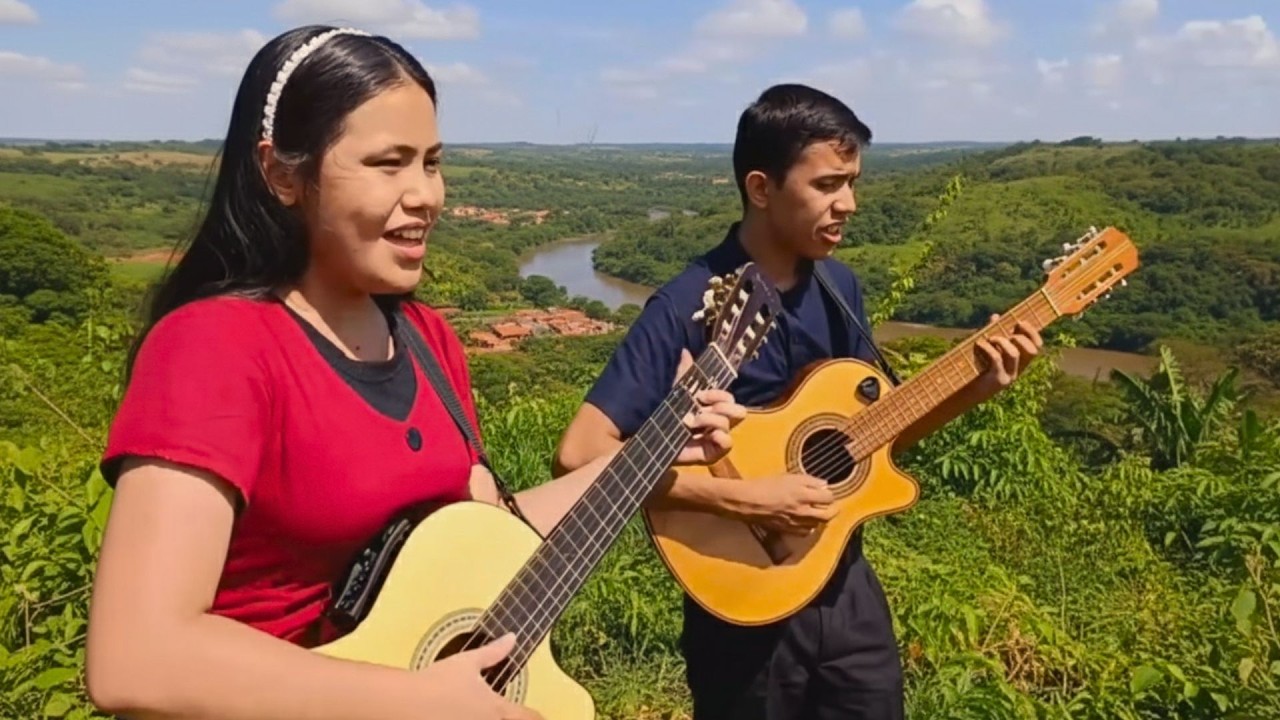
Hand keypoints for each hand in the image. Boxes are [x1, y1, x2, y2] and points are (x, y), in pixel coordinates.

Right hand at [417, 633, 543, 718]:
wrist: (406, 704)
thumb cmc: (437, 682)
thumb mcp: (467, 663)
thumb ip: (493, 652)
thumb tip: (511, 638)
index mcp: (496, 708)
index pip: (528, 717)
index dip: (537, 716)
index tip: (541, 716)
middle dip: (514, 716)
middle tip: (514, 712)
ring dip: (491, 716)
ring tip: (473, 708)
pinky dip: (467, 718)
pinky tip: (460, 714)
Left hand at [672, 348, 746, 464]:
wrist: (655, 439)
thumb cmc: (668, 417)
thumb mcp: (677, 393)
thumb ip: (684, 374)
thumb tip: (685, 351)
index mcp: (714, 408)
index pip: (729, 398)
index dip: (717, 394)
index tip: (699, 395)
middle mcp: (720, 423)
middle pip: (739, 411)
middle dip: (721, 406)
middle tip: (700, 407)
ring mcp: (718, 439)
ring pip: (729, 424)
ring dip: (709, 419)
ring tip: (690, 422)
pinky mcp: (714, 453)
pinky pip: (728, 443)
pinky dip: (718, 436)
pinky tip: (704, 435)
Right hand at [723, 473, 836, 535]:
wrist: (747, 501)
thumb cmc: (765, 485)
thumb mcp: (788, 477)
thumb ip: (809, 481)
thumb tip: (824, 485)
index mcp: (803, 494)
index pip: (828, 497)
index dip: (830, 494)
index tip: (827, 491)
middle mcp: (802, 511)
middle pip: (827, 515)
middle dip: (833, 510)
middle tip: (833, 506)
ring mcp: (796, 522)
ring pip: (817, 524)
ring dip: (821, 518)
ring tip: (818, 511)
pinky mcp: (788, 530)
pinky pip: (805, 532)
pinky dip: (809, 527)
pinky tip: (806, 521)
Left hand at [972, 314, 1042, 399]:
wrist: (965, 393)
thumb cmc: (975, 368)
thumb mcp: (985, 348)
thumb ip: (992, 333)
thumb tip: (995, 316)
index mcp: (1019, 362)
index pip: (1037, 346)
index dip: (1032, 332)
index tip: (1019, 322)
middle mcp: (1018, 370)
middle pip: (1033, 351)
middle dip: (1020, 337)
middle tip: (1006, 333)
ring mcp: (1009, 376)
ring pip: (1014, 353)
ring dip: (1001, 341)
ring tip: (989, 338)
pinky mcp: (997, 380)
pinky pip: (997, 359)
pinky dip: (988, 347)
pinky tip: (978, 344)